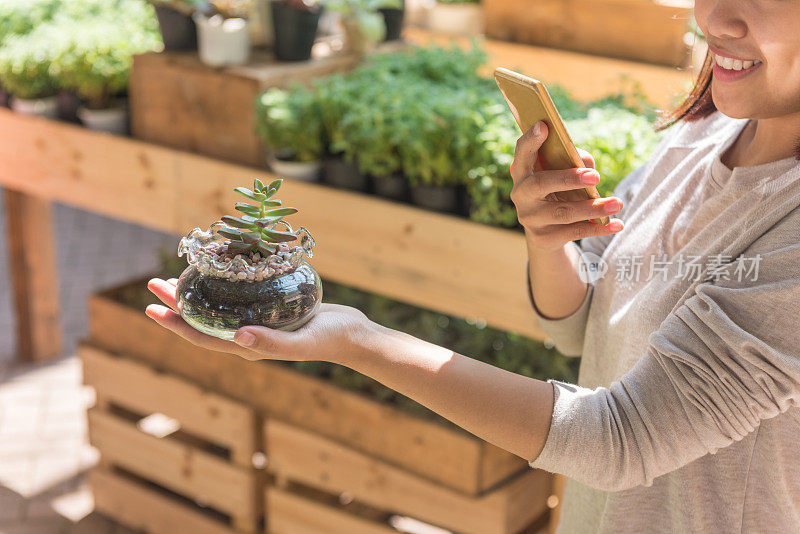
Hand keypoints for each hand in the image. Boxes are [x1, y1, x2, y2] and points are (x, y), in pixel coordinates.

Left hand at [144, 278, 376, 363]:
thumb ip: (271, 342)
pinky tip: (219, 269)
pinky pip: (237, 296)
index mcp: (249, 346)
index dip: (175, 324)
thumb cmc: (330, 339)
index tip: (153, 308)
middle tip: (154, 283)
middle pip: (203, 320)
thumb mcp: (302, 341)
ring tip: (176, 275)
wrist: (355, 334)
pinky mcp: (270, 308)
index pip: (203, 337)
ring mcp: (259, 321)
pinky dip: (221, 284)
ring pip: (217, 307)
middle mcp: (248, 335)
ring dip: (195, 293)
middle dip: (177, 303)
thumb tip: (237, 336)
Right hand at [509, 121, 624, 251]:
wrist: (545, 231)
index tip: (543, 126)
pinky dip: (598, 228)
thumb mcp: (559, 173)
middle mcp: (521, 194)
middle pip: (541, 185)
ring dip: (592, 208)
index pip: (522, 154)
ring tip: (617, 203)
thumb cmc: (556, 190)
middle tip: (595, 176)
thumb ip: (572, 163)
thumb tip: (589, 169)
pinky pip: (574, 232)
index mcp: (522, 172)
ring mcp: (530, 218)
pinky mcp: (544, 237)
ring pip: (563, 212)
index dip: (531, 140)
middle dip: (568, 179)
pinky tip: (617, 225)